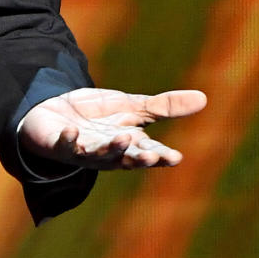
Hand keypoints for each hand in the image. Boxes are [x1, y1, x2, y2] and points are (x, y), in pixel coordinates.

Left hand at [19, 87, 206, 168]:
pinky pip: (64, 145)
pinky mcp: (59, 144)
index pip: (149, 152)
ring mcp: (83, 151)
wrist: (54, 112)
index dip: (160, 156)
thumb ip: (164, 107)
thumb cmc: (97, 115)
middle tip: (150, 157)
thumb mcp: (132, 107)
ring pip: (98, 155)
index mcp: (129, 144)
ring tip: (122, 138)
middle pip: (125, 158)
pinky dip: (69, 139)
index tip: (175, 158)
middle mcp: (108, 153)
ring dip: (110, 149)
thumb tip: (204, 99)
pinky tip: (73, 132)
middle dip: (137, 158)